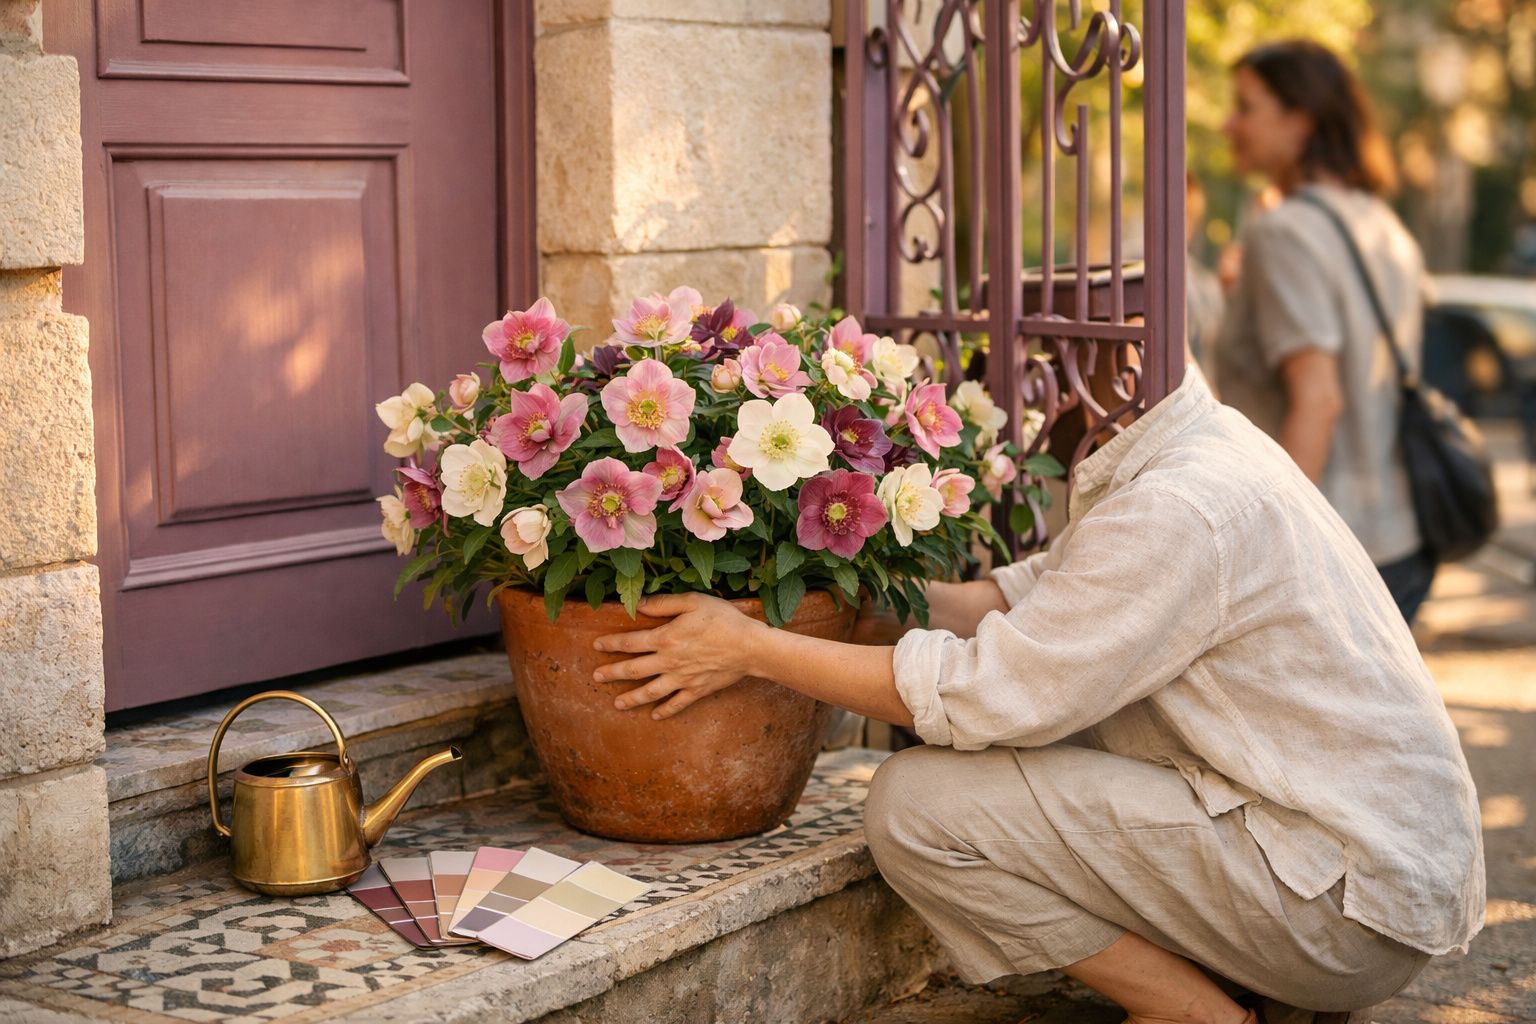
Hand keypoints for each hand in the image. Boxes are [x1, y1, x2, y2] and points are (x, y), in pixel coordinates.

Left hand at [591, 593, 768, 719]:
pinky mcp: (697, 690)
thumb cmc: (723, 620)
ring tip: (617, 704)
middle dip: (612, 673)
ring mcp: (682, 679)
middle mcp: (668, 662)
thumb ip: (664, 604)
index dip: (611, 643)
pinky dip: (665, 711)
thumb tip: (640, 605)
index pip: (630, 642)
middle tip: (596, 677)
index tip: (597, 645)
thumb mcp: (693, 602)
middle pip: (633, 670)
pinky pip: (676, 704)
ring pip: (650, 692)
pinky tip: (655, 716)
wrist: (749, 647)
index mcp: (665, 638)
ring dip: (631, 698)